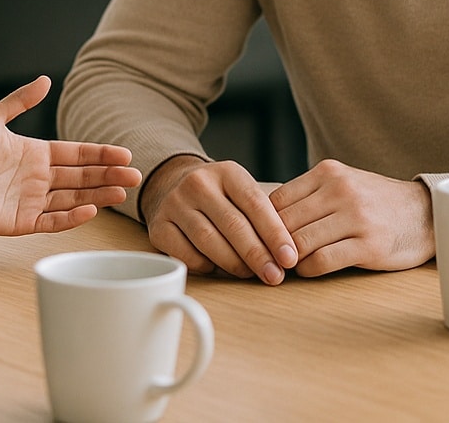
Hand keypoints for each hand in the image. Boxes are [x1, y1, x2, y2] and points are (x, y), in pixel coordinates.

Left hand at [0, 76, 140, 235]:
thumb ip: (20, 101)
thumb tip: (45, 80)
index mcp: (36, 154)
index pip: (77, 154)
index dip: (100, 155)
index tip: (124, 154)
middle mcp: (38, 178)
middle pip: (82, 177)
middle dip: (109, 175)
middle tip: (135, 176)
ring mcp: (32, 201)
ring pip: (74, 199)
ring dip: (99, 195)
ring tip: (123, 192)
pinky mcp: (22, 223)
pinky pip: (53, 220)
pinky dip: (73, 217)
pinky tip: (92, 209)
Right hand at [142, 156, 297, 284]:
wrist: (172, 184)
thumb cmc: (219, 196)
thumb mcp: (241, 191)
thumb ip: (263, 215)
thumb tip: (287, 253)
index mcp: (226, 172)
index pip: (256, 203)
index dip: (275, 234)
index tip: (290, 258)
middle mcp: (198, 183)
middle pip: (233, 224)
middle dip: (258, 255)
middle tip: (275, 276)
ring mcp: (175, 204)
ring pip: (209, 241)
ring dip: (234, 264)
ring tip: (251, 275)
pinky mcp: (158, 227)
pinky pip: (185, 255)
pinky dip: (205, 266)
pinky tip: (218, 269)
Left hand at [269, 159, 433, 276]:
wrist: (425, 213)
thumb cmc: (375, 202)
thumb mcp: (343, 183)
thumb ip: (310, 194)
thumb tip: (265, 217)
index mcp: (329, 172)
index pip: (277, 199)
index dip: (263, 223)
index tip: (261, 238)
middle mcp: (340, 190)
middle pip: (284, 222)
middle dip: (272, 244)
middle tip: (267, 258)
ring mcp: (356, 217)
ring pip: (299, 242)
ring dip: (288, 259)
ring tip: (287, 265)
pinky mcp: (368, 245)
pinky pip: (322, 260)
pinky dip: (308, 269)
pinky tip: (309, 270)